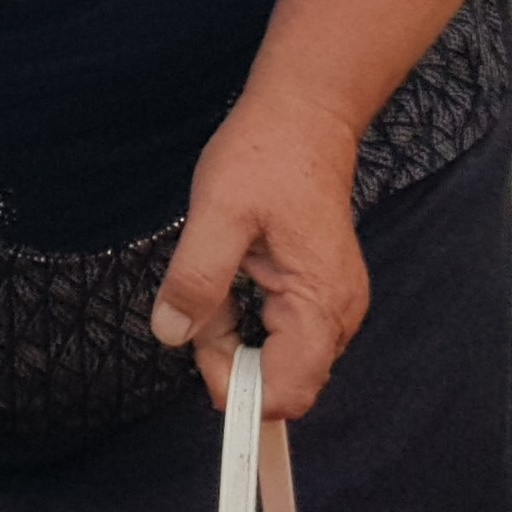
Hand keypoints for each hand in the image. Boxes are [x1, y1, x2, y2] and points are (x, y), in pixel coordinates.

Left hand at [151, 91, 370, 419]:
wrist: (305, 118)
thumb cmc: (267, 156)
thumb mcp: (217, 212)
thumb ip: (196, 278)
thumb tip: (172, 334)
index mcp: (319, 302)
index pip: (287, 393)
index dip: (237, 389)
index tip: (199, 348)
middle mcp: (339, 315)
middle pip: (279, 382)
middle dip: (227, 355)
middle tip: (202, 296)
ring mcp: (334, 307)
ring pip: (275, 359)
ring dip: (232, 334)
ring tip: (220, 270)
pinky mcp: (321, 297)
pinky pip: (278, 334)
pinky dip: (244, 318)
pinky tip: (234, 273)